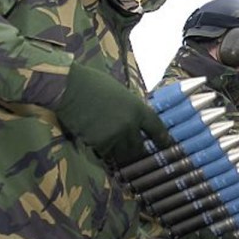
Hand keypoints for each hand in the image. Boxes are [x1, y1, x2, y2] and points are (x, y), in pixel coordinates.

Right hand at [54, 63, 172, 165]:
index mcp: (138, 109)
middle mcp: (130, 126)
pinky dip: (103, 150)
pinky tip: (97, 140)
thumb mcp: (121, 93)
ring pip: (122, 154)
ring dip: (120, 153)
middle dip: (137, 150)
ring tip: (115, 148)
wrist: (71, 88)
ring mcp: (114, 136)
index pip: (157, 129)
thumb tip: (136, 120)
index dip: (163, 139)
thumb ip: (131, 108)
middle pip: (140, 148)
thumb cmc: (95, 83)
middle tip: (135, 151)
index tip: (167, 145)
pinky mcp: (99, 144)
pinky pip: (105, 153)